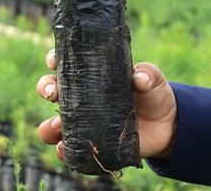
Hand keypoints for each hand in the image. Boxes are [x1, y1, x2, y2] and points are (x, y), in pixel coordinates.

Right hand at [35, 48, 177, 160]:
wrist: (165, 126)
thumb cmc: (153, 95)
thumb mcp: (152, 79)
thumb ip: (147, 75)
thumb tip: (138, 79)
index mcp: (90, 75)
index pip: (65, 63)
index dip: (54, 59)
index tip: (54, 61)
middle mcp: (80, 98)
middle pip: (50, 90)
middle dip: (45, 88)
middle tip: (52, 93)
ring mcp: (82, 123)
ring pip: (52, 124)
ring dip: (48, 125)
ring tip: (57, 125)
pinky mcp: (90, 144)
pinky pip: (69, 150)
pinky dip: (62, 150)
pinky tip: (65, 148)